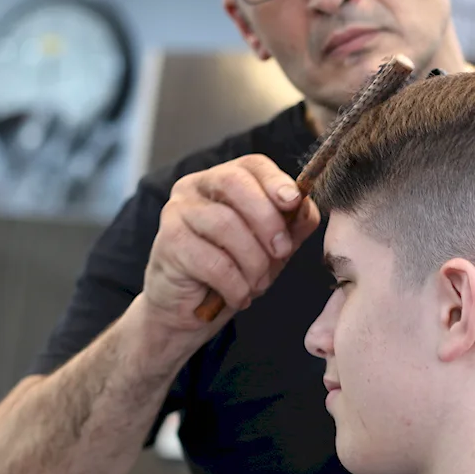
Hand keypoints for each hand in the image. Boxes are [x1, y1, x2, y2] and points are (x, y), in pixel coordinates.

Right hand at [142, 155, 320, 332]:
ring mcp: (177, 212)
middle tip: (282, 251)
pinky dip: (235, 284)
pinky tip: (239, 296)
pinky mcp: (168, 244)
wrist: (189, 309)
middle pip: (234, 183)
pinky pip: (212, 261)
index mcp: (224, 179)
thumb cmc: (232, 269)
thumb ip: (292, 224)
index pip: (252, 164)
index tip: (293, 201)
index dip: (275, 180)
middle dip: (267, 219)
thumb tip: (306, 207)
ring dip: (253, 261)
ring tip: (258, 284)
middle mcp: (196, 187)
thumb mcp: (271, 245)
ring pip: (225, 224)